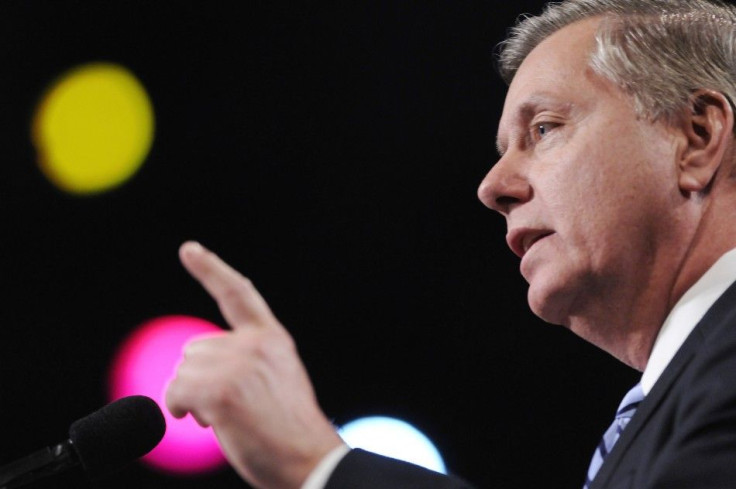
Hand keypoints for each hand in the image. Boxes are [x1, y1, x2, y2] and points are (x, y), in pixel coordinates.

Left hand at [165, 241, 344, 488]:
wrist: (309, 462)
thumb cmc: (287, 431)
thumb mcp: (275, 380)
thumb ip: (244, 360)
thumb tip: (191, 363)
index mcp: (272, 339)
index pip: (238, 294)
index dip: (211, 269)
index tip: (189, 249)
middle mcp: (256, 344)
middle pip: (194, 349)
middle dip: (199, 379)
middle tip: (231, 407)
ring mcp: (239, 364)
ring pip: (181, 372)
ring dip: (192, 399)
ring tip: (229, 418)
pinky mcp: (221, 390)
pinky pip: (175, 393)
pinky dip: (180, 409)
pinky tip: (209, 422)